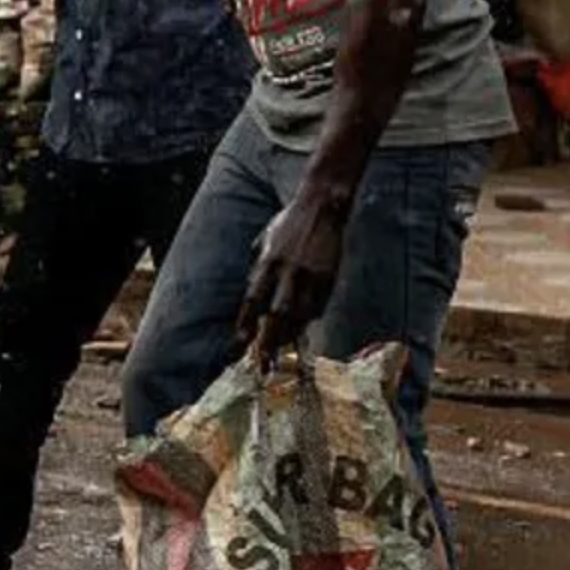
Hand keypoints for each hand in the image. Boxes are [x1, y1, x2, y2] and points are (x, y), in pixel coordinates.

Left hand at [240, 184, 348, 366]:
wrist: (324, 204)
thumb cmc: (290, 220)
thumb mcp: (266, 239)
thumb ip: (258, 263)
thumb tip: (252, 287)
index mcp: (267, 263)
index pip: (252, 302)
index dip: (245, 326)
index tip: (239, 345)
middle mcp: (287, 272)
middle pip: (276, 316)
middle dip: (268, 342)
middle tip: (262, 364)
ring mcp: (311, 277)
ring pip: (300, 316)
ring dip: (290, 335)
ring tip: (281, 349)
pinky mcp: (331, 278)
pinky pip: (319, 306)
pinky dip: (310, 318)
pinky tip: (305, 324)